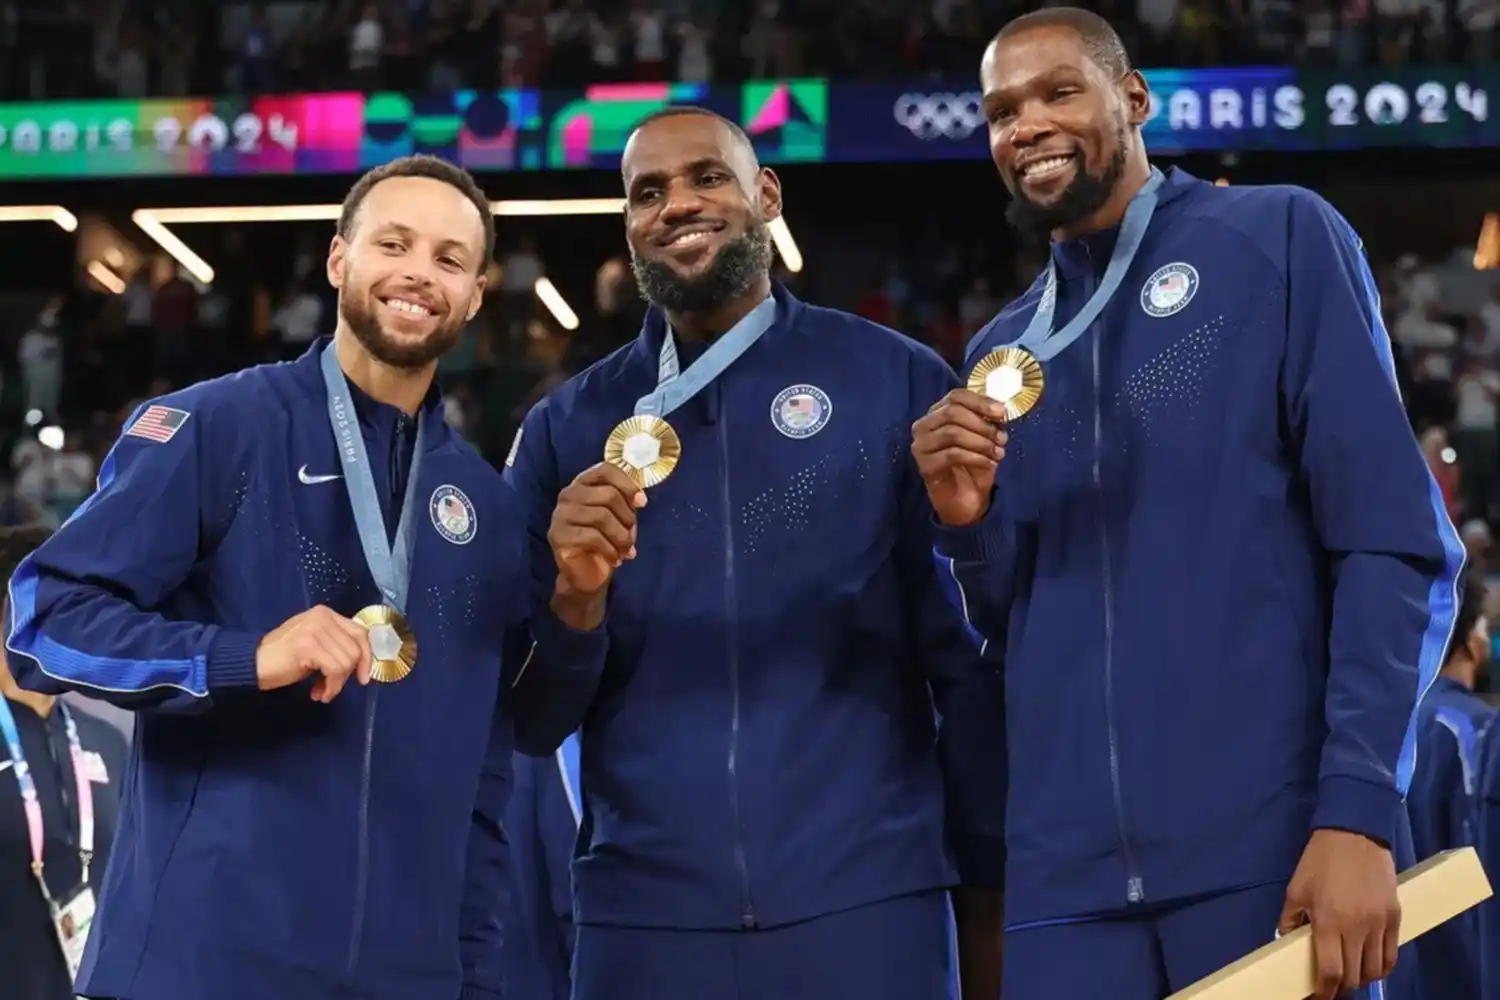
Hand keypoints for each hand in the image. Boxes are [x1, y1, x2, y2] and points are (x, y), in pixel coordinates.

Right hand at [255, 606, 373, 702]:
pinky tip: (319, 693)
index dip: (366, 656)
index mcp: (326, 614)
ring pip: (346, 662)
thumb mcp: (316, 643)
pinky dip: (331, 687)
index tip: (364, 677)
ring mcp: (314, 630)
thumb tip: (362, 662)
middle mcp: (322, 617)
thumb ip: (336, 644)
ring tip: (322, 690)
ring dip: (337, 684)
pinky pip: (334, 671)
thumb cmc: (284, 657)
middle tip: (331, 686)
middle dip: (347, 674)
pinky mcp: (308, 646)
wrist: (253, 663)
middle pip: (355, 650)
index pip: (360, 633)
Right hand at [548, 462, 646, 607]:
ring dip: (622, 537)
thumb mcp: (620, 518)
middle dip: (627, 518)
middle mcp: (568, 494)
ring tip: (626, 550)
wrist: (587, 575)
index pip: (606, 470)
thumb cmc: (606, 541)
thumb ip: (626, 502)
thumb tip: (639, 498)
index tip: (642, 502)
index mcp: (583, 484)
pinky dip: (611, 550)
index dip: (627, 484)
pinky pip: (592, 537)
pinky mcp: (557, 536)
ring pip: (602, 516)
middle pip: (608, 495)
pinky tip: (615, 559)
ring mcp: (560, 515)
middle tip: (631, 536)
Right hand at [911, 389, 1008, 526]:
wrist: (965, 501)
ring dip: (981, 442)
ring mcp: (921, 446)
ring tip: (998, 452)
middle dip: (982, 424)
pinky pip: (952, 454)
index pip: (955, 397)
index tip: (1001, 412)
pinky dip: (976, 457)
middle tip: (1002, 437)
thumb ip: (987, 420)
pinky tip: (989, 464)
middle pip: (952, 412)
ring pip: (952, 433)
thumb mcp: (984, 438)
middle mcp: (923, 426)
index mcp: (937, 413)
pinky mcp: (924, 466)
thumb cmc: (974, 465)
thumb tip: (999, 409)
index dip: (980, 401)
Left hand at [1277, 829, 1400, 999]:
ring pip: (1375, 970)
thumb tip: (1286, 942)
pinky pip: (1392, 955)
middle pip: (1354, 975)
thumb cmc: (1319, 861)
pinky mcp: (1395, 917)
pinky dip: (1381, 967)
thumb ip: (1290, 920)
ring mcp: (1380, 924)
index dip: (1325, 991)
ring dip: (1361, 978)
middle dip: (1341, 986)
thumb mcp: (1296, 889)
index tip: (1318, 997)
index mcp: (1328, 921)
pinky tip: (1370, 965)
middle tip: (1331, 984)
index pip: (1331, 971)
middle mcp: (1357, 928)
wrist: (1354, 834)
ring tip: (1350, 974)